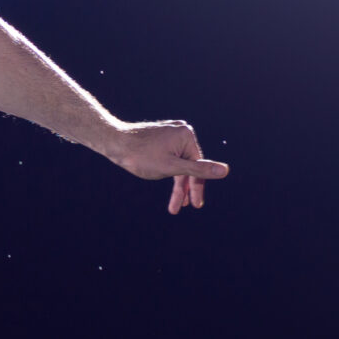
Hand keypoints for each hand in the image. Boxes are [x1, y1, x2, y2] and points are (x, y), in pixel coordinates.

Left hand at [104, 120, 228, 213]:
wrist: (113, 141)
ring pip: (178, 163)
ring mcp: (170, 134)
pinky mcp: (161, 138)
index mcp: (186, 136)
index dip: (196, 188)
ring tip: (175, 205)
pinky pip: (170, 158)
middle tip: (181, 207)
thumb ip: (198, 171)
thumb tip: (225, 170)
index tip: (194, 205)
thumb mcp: (171, 168)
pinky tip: (167, 185)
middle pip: (188, 166)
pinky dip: (169, 172)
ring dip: (176, 184)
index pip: (197, 167)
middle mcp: (181, 131)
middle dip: (184, 188)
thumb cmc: (140, 156)